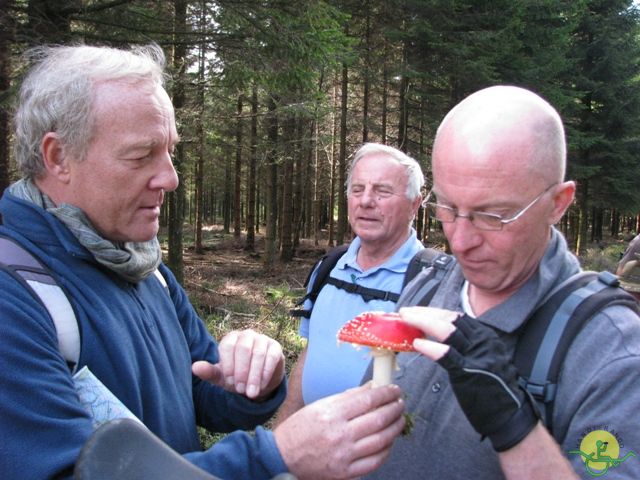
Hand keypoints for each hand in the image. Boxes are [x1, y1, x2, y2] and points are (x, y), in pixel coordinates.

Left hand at [192, 329, 284, 399]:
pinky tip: (262, 386)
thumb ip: (209, 372)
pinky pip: (272, 357)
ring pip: (258, 353)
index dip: (228, 364)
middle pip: (244, 348)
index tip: (229, 381)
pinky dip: (266, 373)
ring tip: (251, 393)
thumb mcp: (222, 377)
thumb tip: (194, 367)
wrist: (258, 381)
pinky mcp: (275, 347)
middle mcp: (247, 335)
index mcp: (231, 338)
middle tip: (240, 390)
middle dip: (242, 371)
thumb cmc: (237, 376)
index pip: (228, 345)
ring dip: (254, 375)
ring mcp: (262, 339)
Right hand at [274, 383, 404, 478]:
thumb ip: (347, 397)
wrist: (281, 458)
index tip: (394, 389)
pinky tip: (389, 441)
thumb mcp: (319, 406)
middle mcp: (339, 435)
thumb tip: (371, 388)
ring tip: (399, 419)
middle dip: (395, 409)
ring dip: (395, 428)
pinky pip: (374, 461)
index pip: (367, 400)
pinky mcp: (345, 473)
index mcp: (331, 414)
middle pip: (378, 419)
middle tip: (400, 403)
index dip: (385, 393)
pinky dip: (386, 450)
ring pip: (381, 440)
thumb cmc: (299, 429)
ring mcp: (343, 456)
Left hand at [399, 306, 538, 451]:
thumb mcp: (483, 358)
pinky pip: (447, 355)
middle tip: (405, 312)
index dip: (433, 311)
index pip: (456, 316)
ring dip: (423, 322)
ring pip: (447, 330)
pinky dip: (430, 347)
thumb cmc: (493, 389)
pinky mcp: (469, 372)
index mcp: (485, 336)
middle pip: (450, 319)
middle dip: (425, 312)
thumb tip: (438, 337)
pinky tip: (417, 343)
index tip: (415, 310)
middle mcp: (482, 341)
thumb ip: (465, 346)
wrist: (511, 415)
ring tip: (406, 320)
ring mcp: (477, 355)